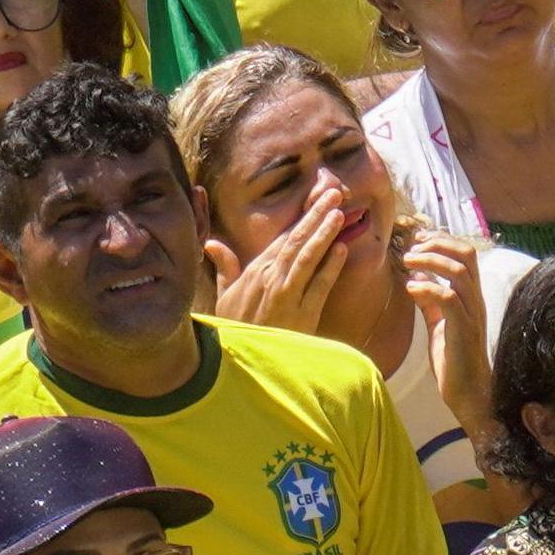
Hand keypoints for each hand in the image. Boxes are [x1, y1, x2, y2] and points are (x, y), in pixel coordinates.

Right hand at [203, 188, 356, 334]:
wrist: (241, 362)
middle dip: (315, 215)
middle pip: (295, 241)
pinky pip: (318, 287)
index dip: (302, 217)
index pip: (282, 238)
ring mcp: (286, 296)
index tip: (318, 198)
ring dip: (323, 234)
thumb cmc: (236, 327)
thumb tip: (213, 243)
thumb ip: (225, 267)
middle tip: (335, 192)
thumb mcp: (226, 296)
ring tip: (338, 212)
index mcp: (255, 271)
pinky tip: (341, 249)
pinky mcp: (302, 315)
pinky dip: (329, 267)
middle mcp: (270, 279)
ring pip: (306, 258)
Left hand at [404, 230, 496, 440]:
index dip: (441, 241)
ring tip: (407, 261)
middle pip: (466, 254)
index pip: (465, 254)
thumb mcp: (439, 324)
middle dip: (437, 243)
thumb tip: (417, 279)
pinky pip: (450, 299)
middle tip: (412, 247)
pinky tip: (410, 289)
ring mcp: (472, 313)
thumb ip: (430, 302)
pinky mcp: (463, 329)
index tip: (417, 240)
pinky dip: (429, 289)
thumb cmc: (455, 360)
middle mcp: (476, 299)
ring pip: (459, 271)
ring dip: (430, 261)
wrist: (470, 393)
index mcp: (471, 296)